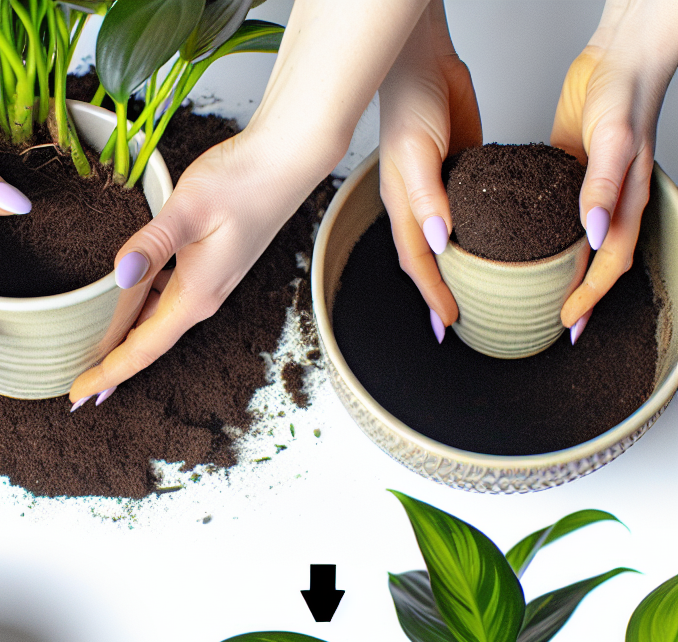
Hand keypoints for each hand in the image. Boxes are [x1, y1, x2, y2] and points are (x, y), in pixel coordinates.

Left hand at [67, 0, 430, 402]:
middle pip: (146, 345)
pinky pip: (164, 299)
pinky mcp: (207, 265)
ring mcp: (206, 283)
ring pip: (155, 322)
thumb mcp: (189, 208)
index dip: (108, 375)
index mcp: (194, 296)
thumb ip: (151, 243)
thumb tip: (118, 274)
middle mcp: (200, 298)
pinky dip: (138, 310)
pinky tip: (121, 304)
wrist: (287, 160)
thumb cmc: (242, 181)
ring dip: (124, 341)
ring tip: (91, 353)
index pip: (142, 350)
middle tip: (76, 389)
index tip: (77, 395)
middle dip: (111, 368)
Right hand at [378, 0, 481, 340]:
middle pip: (428, 263)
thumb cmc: (409, 102)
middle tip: (456, 324)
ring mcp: (441, 193)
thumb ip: (427, 197)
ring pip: (447, 244)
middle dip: (438, 296)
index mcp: (404, 206)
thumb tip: (439, 243)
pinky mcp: (461, 175)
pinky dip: (475, 237)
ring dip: (456, 272)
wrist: (424, 63)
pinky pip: (469, 215)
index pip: (418, 263)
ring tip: (473, 296)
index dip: (432, 296)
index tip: (447, 324)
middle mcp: (420, 206)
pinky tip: (491, 244)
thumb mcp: (416, 151)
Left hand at [551, 0, 677, 337]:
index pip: (611, 262)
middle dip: (583, 300)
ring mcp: (592, 194)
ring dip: (569, 277)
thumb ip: (602, 185)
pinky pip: (565, 223)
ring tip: (545, 301)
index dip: (591, 297)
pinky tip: (531, 253)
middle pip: (600, 264)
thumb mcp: (612, 139)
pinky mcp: (571, 180)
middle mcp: (611, 203)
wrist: (620, 55)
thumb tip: (595, 234)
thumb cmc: (624, 92)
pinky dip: (554, 245)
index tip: (569, 323)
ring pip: (584, 248)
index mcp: (625, 201)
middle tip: (559, 327)